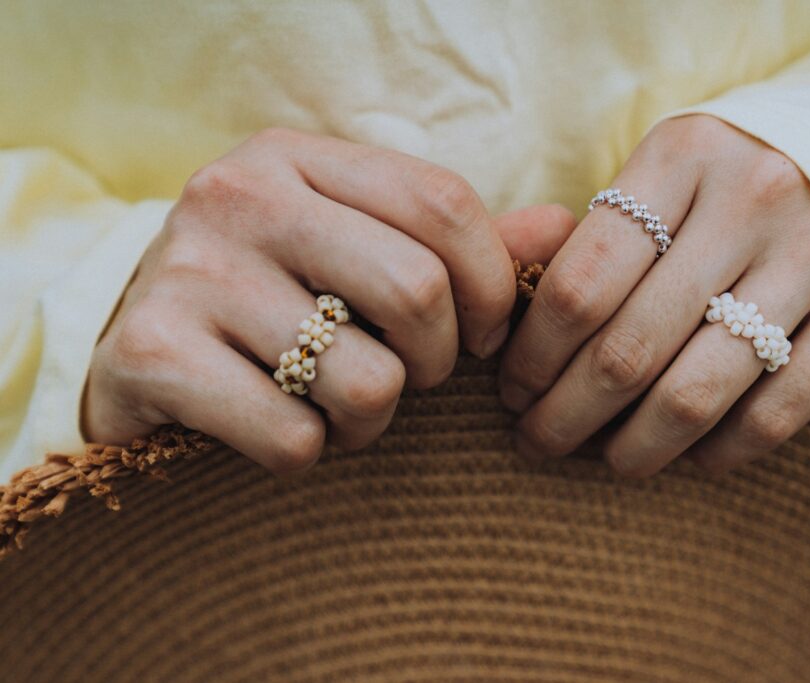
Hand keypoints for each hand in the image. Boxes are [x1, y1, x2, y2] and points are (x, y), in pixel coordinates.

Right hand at [82, 127, 573, 474]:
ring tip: (339, 407)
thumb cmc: (273, 301)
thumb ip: (456, 243)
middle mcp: (239, 196)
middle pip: (417, 291)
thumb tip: (564, 227)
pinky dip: (309, 455)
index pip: (443, 204)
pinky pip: (295, 438)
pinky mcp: (152, 354)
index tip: (485, 335)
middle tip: (414, 377)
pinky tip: (283, 430)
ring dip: (374, 420)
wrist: (139, 358)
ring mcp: (189, 272)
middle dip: (440, 361)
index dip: (493, 284)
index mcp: (297, 157)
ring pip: (366, 380)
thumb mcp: (353, 250)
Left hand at [498, 115, 809, 475]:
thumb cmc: (739, 174)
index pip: (581, 284)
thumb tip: (528, 342)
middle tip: (537, 439)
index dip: (533, 355)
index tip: (513, 389)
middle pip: (627, 349)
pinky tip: (688, 454)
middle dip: (564, 415)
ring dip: (633, 448)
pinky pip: (775, 414)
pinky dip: (719, 452)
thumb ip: (606, 236)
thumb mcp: (672, 169)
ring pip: (695, 394)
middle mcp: (752, 200)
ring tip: (607, 459)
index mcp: (683, 155)